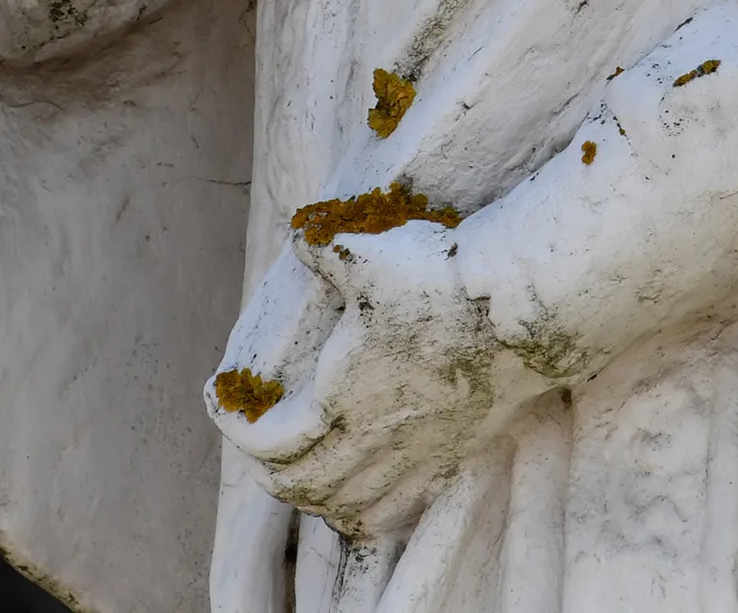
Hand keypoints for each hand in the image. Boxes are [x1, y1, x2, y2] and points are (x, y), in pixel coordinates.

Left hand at [208, 219, 542, 533]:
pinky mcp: (456, 451)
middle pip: (302, 487)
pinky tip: (371, 483)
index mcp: (339, 398)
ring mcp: (417, 453)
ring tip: (306, 470)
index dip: (232, 424)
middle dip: (268, 469)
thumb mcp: (370, 252)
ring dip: (315, 495)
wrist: (521, 310)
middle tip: (258, 438)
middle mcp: (373, 439)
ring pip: (349, 505)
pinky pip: (398, 504)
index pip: (266, 440)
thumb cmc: (441, 279)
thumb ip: (325, 246)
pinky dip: (369, 505)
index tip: (217, 398)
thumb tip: (298, 233)